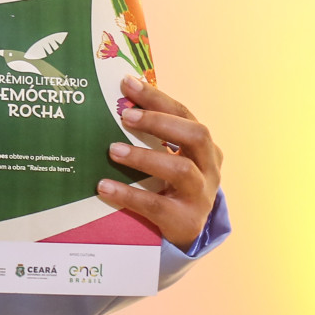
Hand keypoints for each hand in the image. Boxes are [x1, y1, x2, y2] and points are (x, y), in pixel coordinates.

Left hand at [96, 75, 222, 249]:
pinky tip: (104, 186)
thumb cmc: (172, 185)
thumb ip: (155, 135)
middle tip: (126, 116)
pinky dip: (129, 194)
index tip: (128, 83)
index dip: (157, 98)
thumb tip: (120, 101)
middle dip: (159, 122)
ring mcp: (201, 196)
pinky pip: (156, 205)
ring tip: (113, 150)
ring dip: (145, 157)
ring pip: (181, 170)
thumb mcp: (172, 158)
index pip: (184, 114)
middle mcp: (209, 169)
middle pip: (196, 136)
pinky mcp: (186, 221)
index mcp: (205, 147)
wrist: (187, 231)